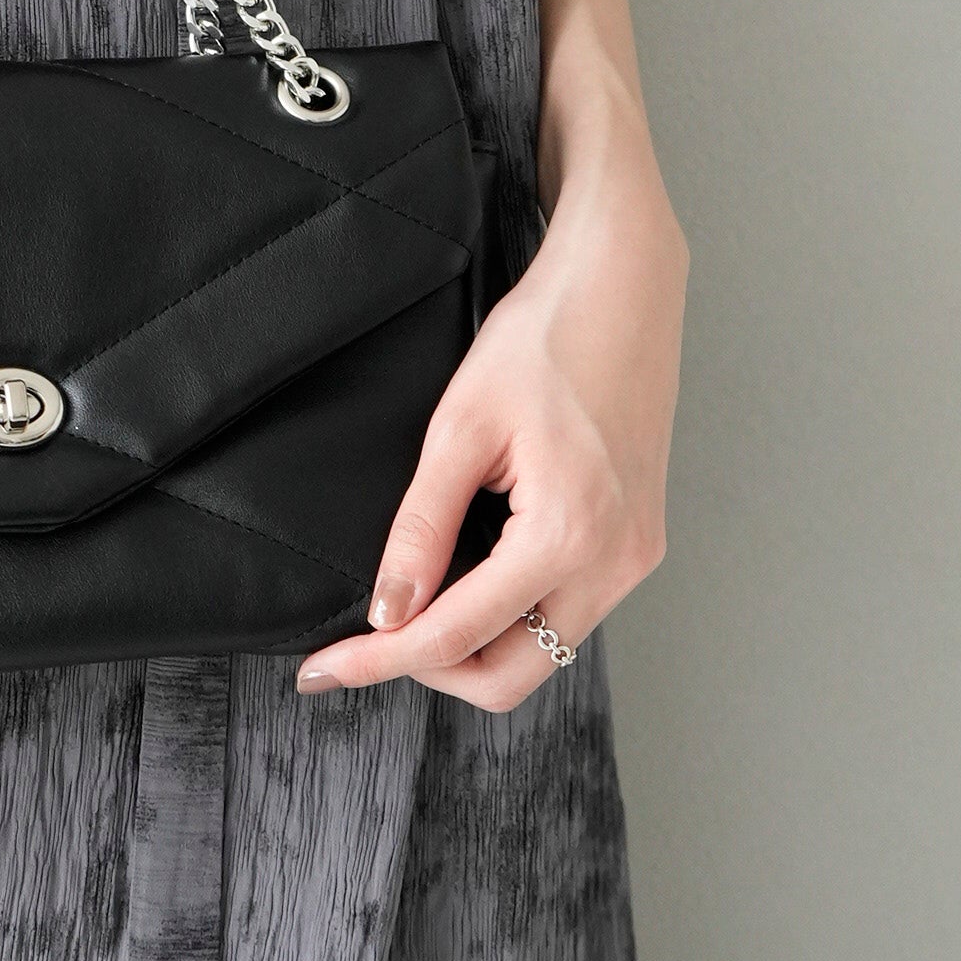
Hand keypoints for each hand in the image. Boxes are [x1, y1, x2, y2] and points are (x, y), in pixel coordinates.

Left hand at [298, 133, 686, 713]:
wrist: (625, 284)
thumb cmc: (546, 336)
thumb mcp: (460, 426)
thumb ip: (422, 528)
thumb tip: (387, 612)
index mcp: (570, 532)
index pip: (457, 635)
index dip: (378, 661)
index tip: (321, 668)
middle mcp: (615, 562)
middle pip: (511, 676)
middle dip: (433, 670)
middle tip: (369, 639)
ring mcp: (635, 557)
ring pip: (544, 651)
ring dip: (474, 643)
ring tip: (415, 600)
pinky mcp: (638, 542)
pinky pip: (569, 612)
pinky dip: (512, 611)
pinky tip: (469, 572)